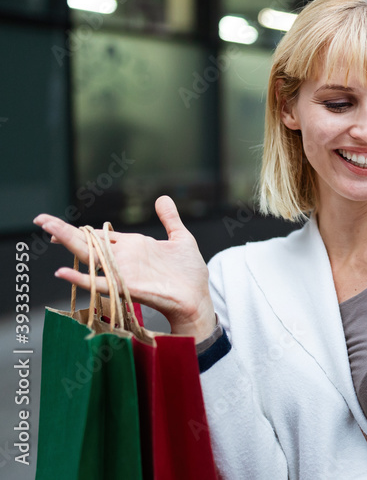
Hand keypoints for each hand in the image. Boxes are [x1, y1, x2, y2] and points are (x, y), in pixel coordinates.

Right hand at [34, 196, 215, 340]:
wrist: (198, 297)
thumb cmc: (190, 272)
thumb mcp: (181, 239)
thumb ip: (170, 219)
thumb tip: (162, 198)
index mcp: (133, 245)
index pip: (100, 235)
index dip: (79, 229)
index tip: (53, 224)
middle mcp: (123, 257)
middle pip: (88, 242)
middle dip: (64, 231)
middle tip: (40, 219)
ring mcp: (123, 271)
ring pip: (90, 255)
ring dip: (68, 242)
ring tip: (48, 230)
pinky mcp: (127, 286)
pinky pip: (98, 283)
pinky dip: (80, 278)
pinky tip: (62, 272)